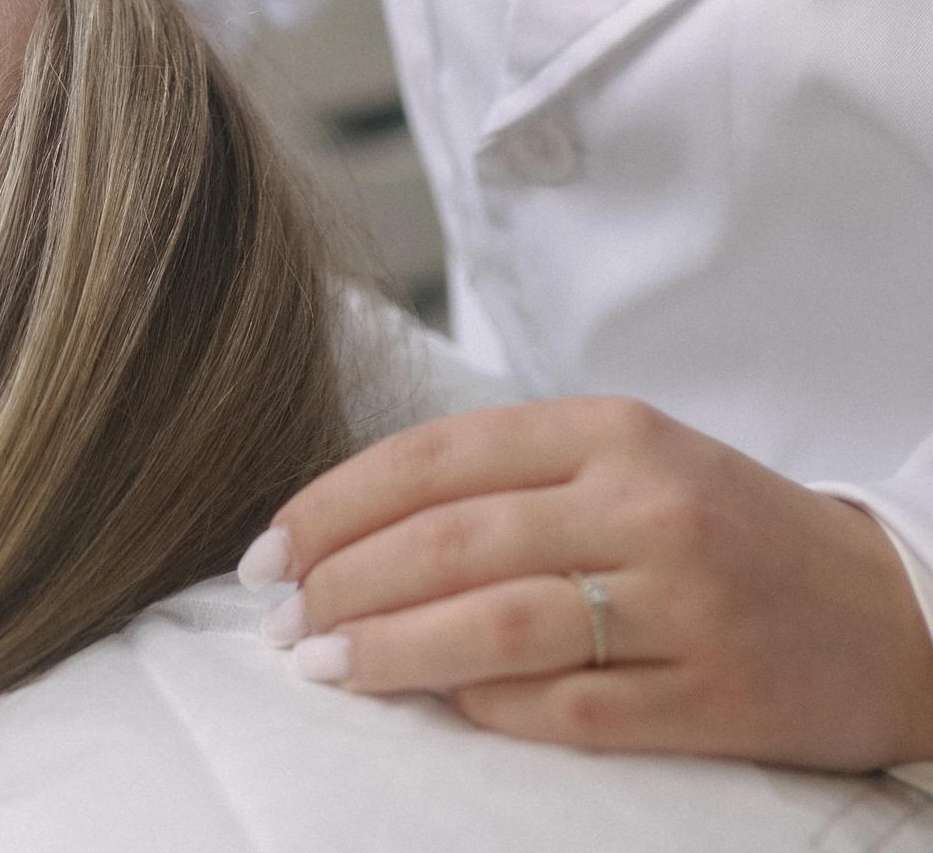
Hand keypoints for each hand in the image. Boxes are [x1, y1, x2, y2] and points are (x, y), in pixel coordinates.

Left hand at [243, 396, 932, 770]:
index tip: (267, 549)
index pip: (432, 458)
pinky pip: (576, 709)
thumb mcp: (619, 460)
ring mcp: (684, 601)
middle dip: (344, 582)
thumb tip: (351, 536)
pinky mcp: (720, 697)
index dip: (334, 506)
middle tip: (280, 620)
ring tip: (327, 665)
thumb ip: (501, 483)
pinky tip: (446, 705)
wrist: (891, 609)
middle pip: (452, 541)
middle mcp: (644, 502)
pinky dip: (494, 708)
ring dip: (395, 648)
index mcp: (607, 428)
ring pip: (501, 623)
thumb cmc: (718, 527)